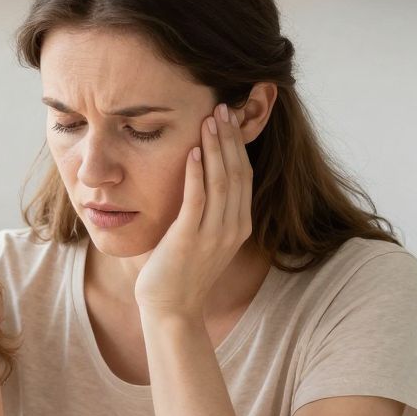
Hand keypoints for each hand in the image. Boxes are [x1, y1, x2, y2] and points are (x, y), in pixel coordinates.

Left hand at [134, 103, 253, 317]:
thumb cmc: (181, 271)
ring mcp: (213, 235)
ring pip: (221, 181)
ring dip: (216, 148)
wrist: (172, 308)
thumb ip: (207, 207)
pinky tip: (194, 152)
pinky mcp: (189, 239)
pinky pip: (197, 200)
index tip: (230, 118)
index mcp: (239, 225)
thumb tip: (200, 174)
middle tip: (223, 107)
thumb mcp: (203, 235)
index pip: (245, 175)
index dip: (238, 144)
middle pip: (237, 172)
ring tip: (209, 120)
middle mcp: (233, 228)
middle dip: (230, 138)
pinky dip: (197, 174)